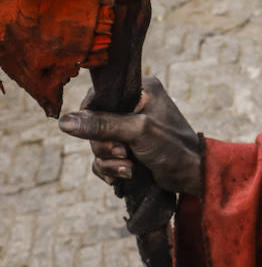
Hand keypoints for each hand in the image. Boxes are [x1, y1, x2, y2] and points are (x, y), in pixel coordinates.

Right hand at [59, 76, 202, 196]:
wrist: (191, 175)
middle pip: (95, 123)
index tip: (100, 133)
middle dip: (105, 145)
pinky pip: (103, 159)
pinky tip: (123, 177)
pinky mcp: (128, 148)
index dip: (91, 116)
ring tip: (128, 168)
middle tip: (123, 153)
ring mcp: (130, 128)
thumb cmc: (172, 146)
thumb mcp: (137, 131)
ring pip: (97, 144)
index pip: (99, 95)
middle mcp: (134, 105)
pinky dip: (110, 169)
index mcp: (140, 89)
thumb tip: (64, 122)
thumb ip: (102, 125)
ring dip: (109, 160)